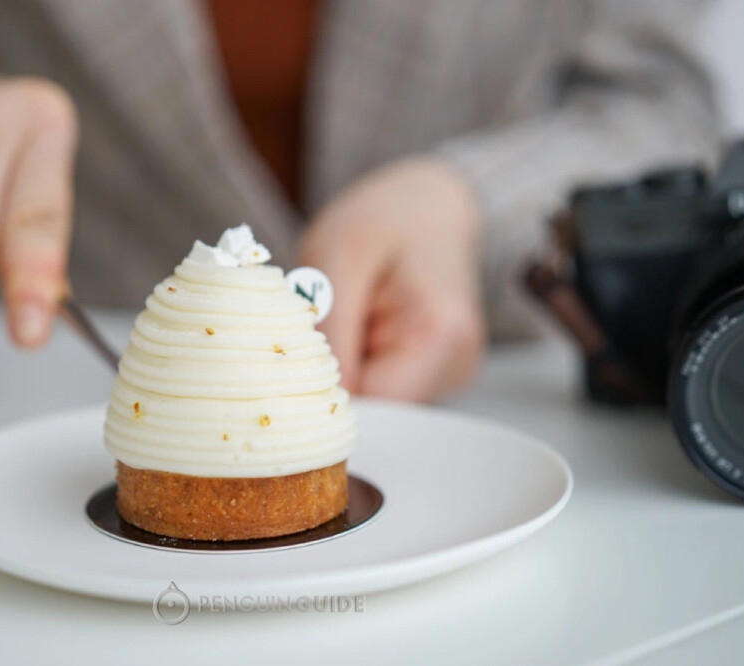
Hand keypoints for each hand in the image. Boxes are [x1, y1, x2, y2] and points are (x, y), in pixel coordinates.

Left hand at [298, 158, 485, 401]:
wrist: (424, 203)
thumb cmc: (383, 217)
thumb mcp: (339, 256)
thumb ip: (328, 332)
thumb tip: (307, 402)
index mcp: (441, 337)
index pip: (376, 409)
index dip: (325, 401)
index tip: (288, 373)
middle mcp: (455, 367)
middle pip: (375, 412)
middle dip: (330, 383)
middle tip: (312, 328)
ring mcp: (446, 375)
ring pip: (373, 403)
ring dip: (340, 372)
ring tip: (341, 317)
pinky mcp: (430, 375)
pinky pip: (378, 389)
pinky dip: (353, 366)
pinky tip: (354, 328)